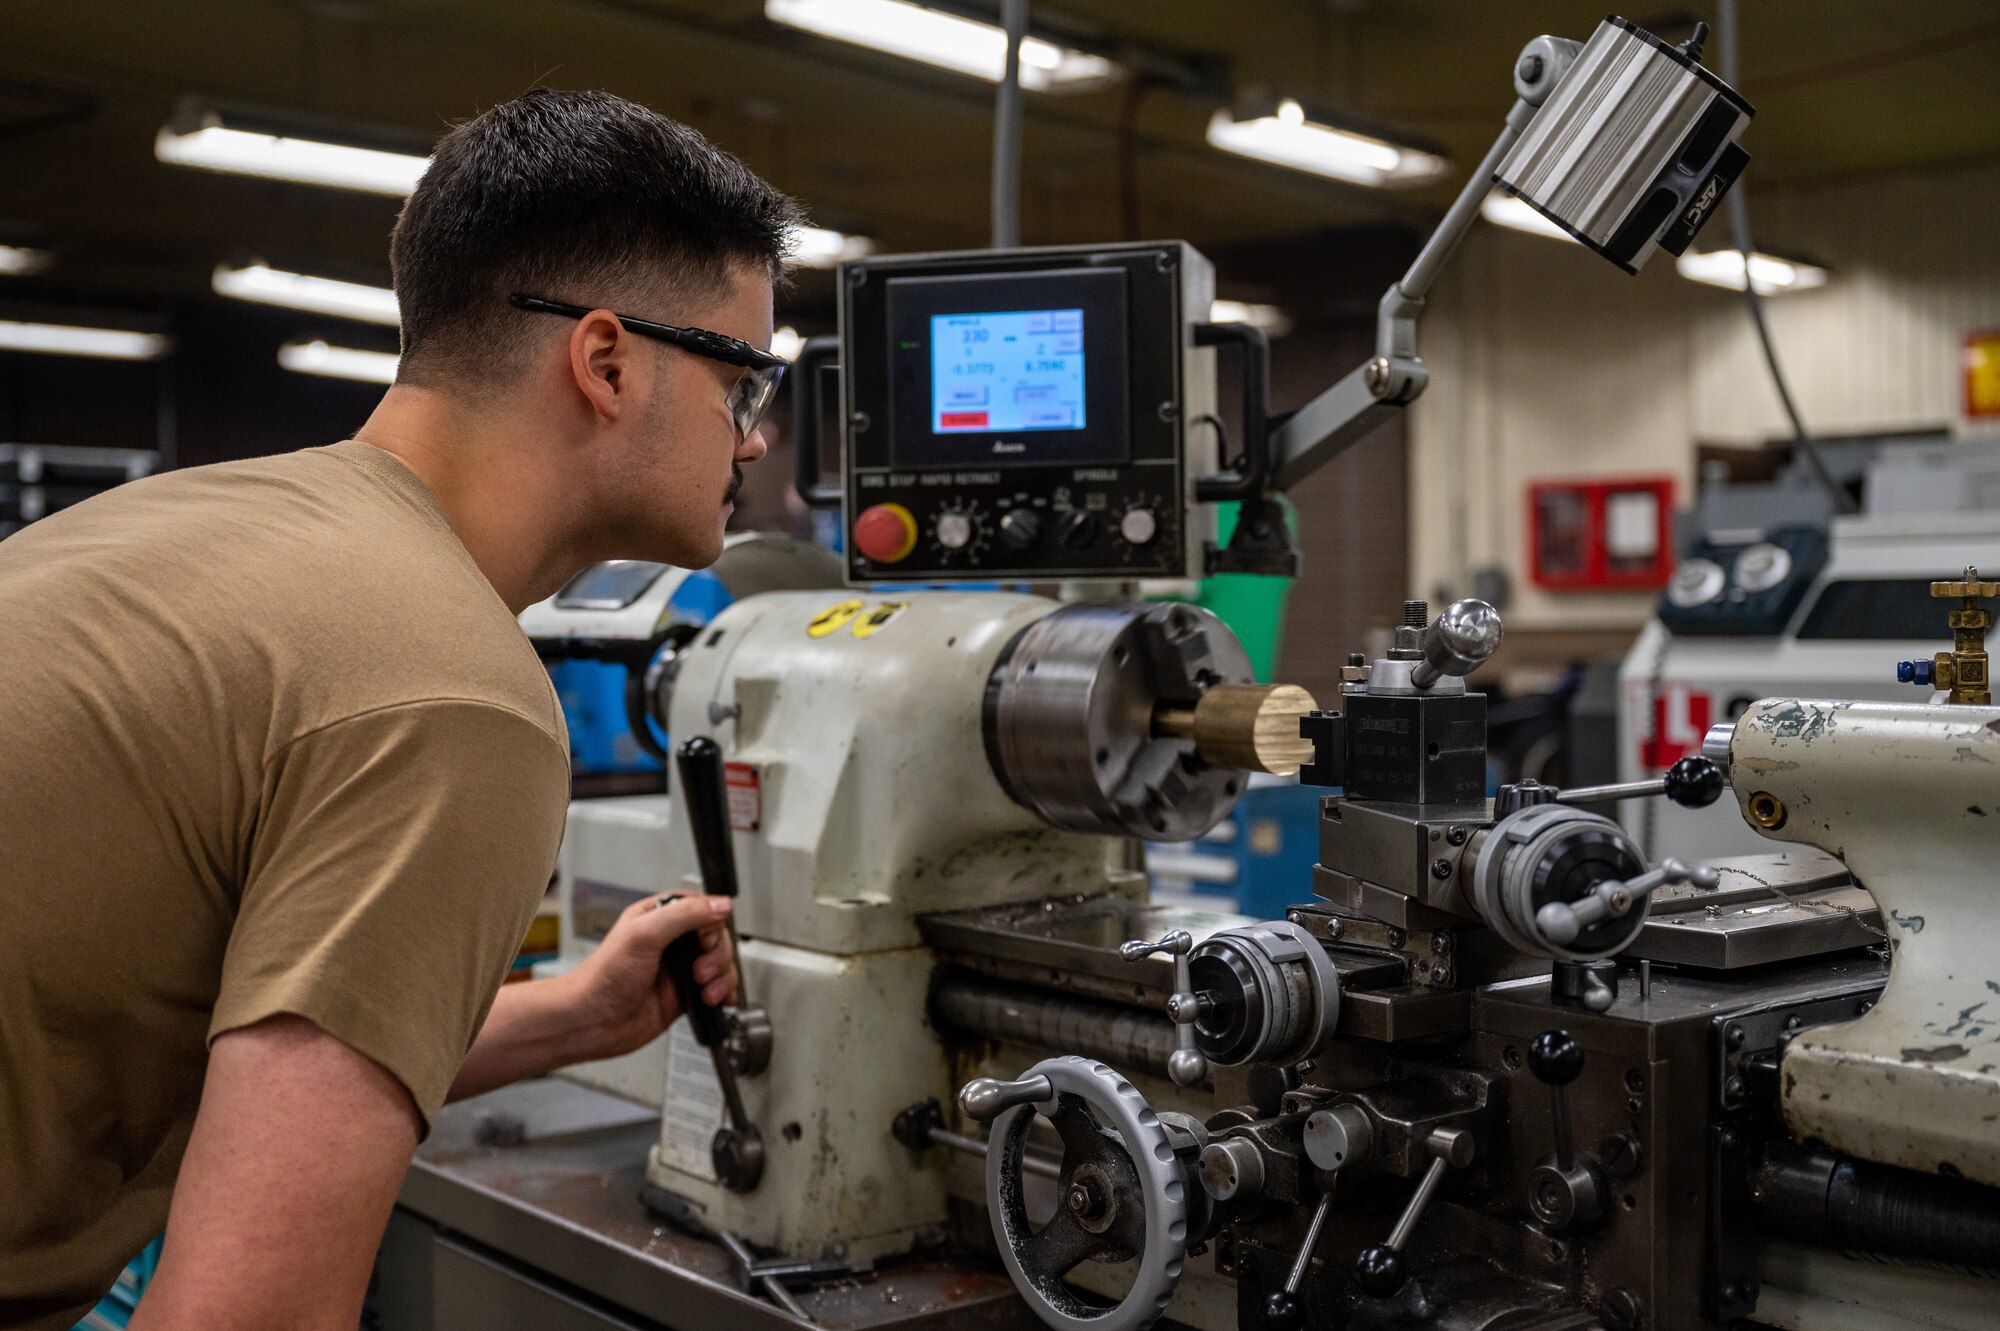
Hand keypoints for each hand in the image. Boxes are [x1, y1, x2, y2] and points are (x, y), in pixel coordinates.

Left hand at [567, 893, 737, 1060]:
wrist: (591, 1022)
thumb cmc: (603, 978)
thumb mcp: (643, 935)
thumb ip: (684, 915)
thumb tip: (720, 904)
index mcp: (658, 917)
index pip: (702, 908)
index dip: (711, 924)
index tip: (704, 941)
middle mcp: (671, 941)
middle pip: (717, 938)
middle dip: (717, 956)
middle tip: (699, 971)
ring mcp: (680, 969)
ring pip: (722, 964)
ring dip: (722, 977)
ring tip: (703, 990)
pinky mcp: (685, 995)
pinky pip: (718, 988)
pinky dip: (725, 994)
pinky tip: (717, 1000)